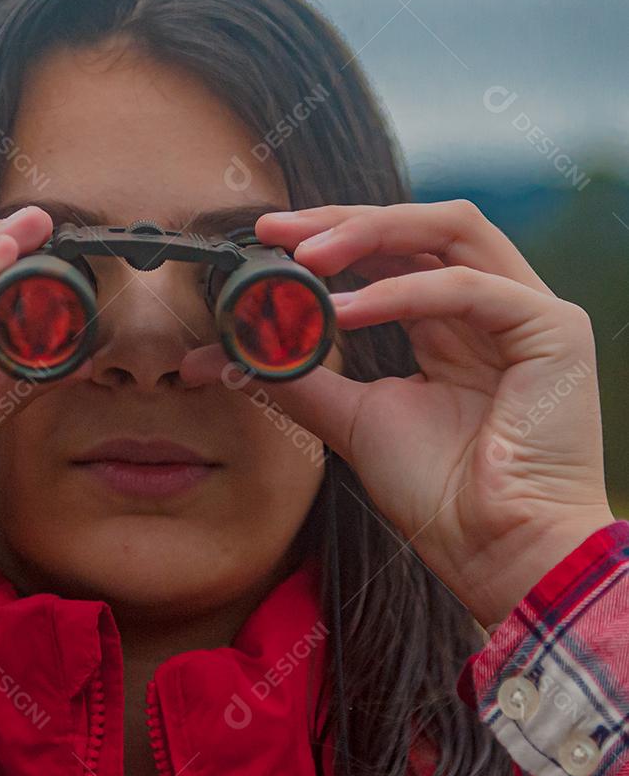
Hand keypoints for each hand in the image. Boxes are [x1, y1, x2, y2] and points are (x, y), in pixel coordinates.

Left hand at [181, 199, 613, 627]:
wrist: (497, 555)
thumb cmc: (439, 492)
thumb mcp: (350, 417)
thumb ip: (296, 376)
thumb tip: (221, 357)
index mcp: (448, 321)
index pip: (391, 250)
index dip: (331, 234)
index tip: (267, 236)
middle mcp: (489, 305)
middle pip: (417, 226)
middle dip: (341, 220)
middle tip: (277, 229)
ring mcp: (526, 311)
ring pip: (450, 230)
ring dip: (370, 234)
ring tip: (306, 256)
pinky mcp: (553, 330)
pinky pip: (466, 289)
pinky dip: (398, 293)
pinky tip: (342, 314)